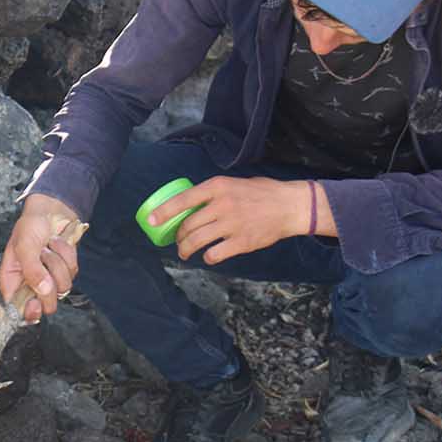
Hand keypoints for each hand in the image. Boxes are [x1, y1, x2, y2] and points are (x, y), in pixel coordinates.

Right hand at [0, 194, 80, 322]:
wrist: (53, 210)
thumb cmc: (31, 225)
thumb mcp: (24, 246)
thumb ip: (32, 270)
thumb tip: (42, 290)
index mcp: (12, 280)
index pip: (16, 308)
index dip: (26, 312)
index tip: (35, 305)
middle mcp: (30, 283)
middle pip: (44, 303)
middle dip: (49, 284)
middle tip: (44, 262)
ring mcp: (49, 278)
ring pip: (61, 287)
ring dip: (58, 262)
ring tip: (48, 247)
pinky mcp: (64, 271)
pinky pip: (72, 272)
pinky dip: (67, 255)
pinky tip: (57, 244)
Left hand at [146, 176, 316, 263]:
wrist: (290, 206)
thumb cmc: (262, 193)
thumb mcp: (234, 183)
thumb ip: (213, 193)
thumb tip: (191, 204)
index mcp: (217, 187)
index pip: (183, 200)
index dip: (163, 212)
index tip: (151, 220)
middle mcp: (222, 205)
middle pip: (188, 225)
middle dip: (178, 237)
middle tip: (177, 241)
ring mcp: (231, 225)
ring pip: (197, 242)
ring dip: (186, 250)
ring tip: (185, 253)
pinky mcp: (241, 242)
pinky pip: (214, 254)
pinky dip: (208, 258)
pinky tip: (209, 256)